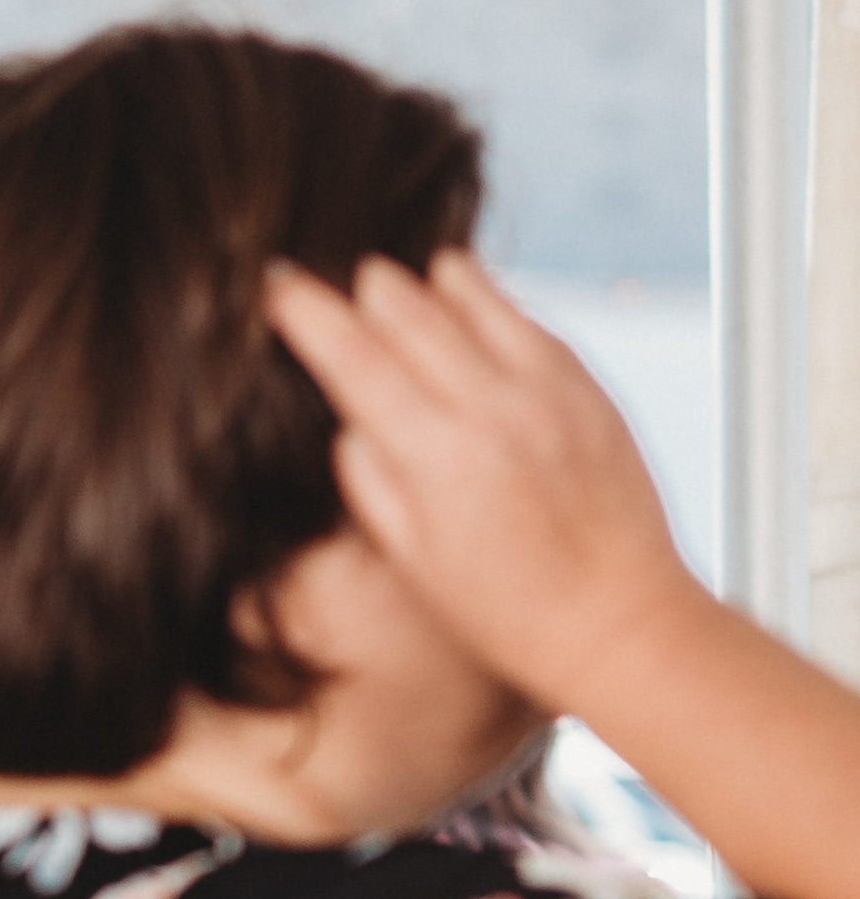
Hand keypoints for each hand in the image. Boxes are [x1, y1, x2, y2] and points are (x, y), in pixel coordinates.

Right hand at [266, 252, 709, 710]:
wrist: (621, 620)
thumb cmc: (508, 609)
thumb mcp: (410, 557)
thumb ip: (369, 475)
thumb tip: (352, 415)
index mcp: (437, 455)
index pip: (352, 354)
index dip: (305, 311)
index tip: (276, 286)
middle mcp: (496, 408)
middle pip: (408, 307)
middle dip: (361, 288)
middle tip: (330, 279)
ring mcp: (551, 390)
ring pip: (473, 296)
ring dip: (425, 282)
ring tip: (396, 281)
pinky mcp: (592, 389)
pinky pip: (528, 320)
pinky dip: (488, 304)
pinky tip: (467, 308)